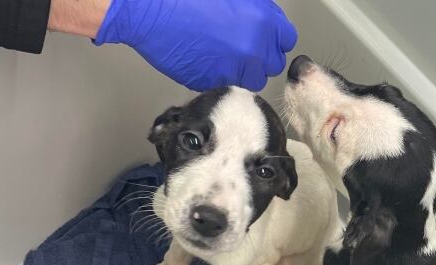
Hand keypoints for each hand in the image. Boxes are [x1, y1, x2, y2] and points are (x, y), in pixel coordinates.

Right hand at [92, 0, 297, 90]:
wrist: (149, 9)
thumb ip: (257, 9)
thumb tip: (265, 22)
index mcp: (263, 23)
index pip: (286, 40)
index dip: (274, 37)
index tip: (266, 37)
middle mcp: (253, 50)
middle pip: (271, 65)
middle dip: (260, 56)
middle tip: (241, 45)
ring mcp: (232, 70)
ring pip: (250, 79)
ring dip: (242, 70)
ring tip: (223, 54)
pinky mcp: (212, 83)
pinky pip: (225, 84)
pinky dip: (220, 76)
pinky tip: (207, 58)